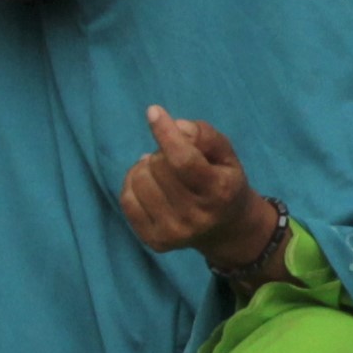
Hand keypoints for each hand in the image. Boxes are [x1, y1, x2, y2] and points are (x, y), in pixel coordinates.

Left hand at [119, 105, 274, 271]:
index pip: (183, 160)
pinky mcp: (154, 241)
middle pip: (159, 166)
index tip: (153, 112)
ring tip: (162, 173)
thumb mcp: (226, 154)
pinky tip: (150, 185)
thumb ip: (204, 135)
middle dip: (163, 152)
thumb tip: (175, 126)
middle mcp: (196, 216)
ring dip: (146, 168)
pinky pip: (126, 200)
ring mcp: (173, 231)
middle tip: (174, 159)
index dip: (166, 133)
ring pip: (139, 180)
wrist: (226, 229)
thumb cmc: (223, 181)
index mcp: (219, 191)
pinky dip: (133, 184)